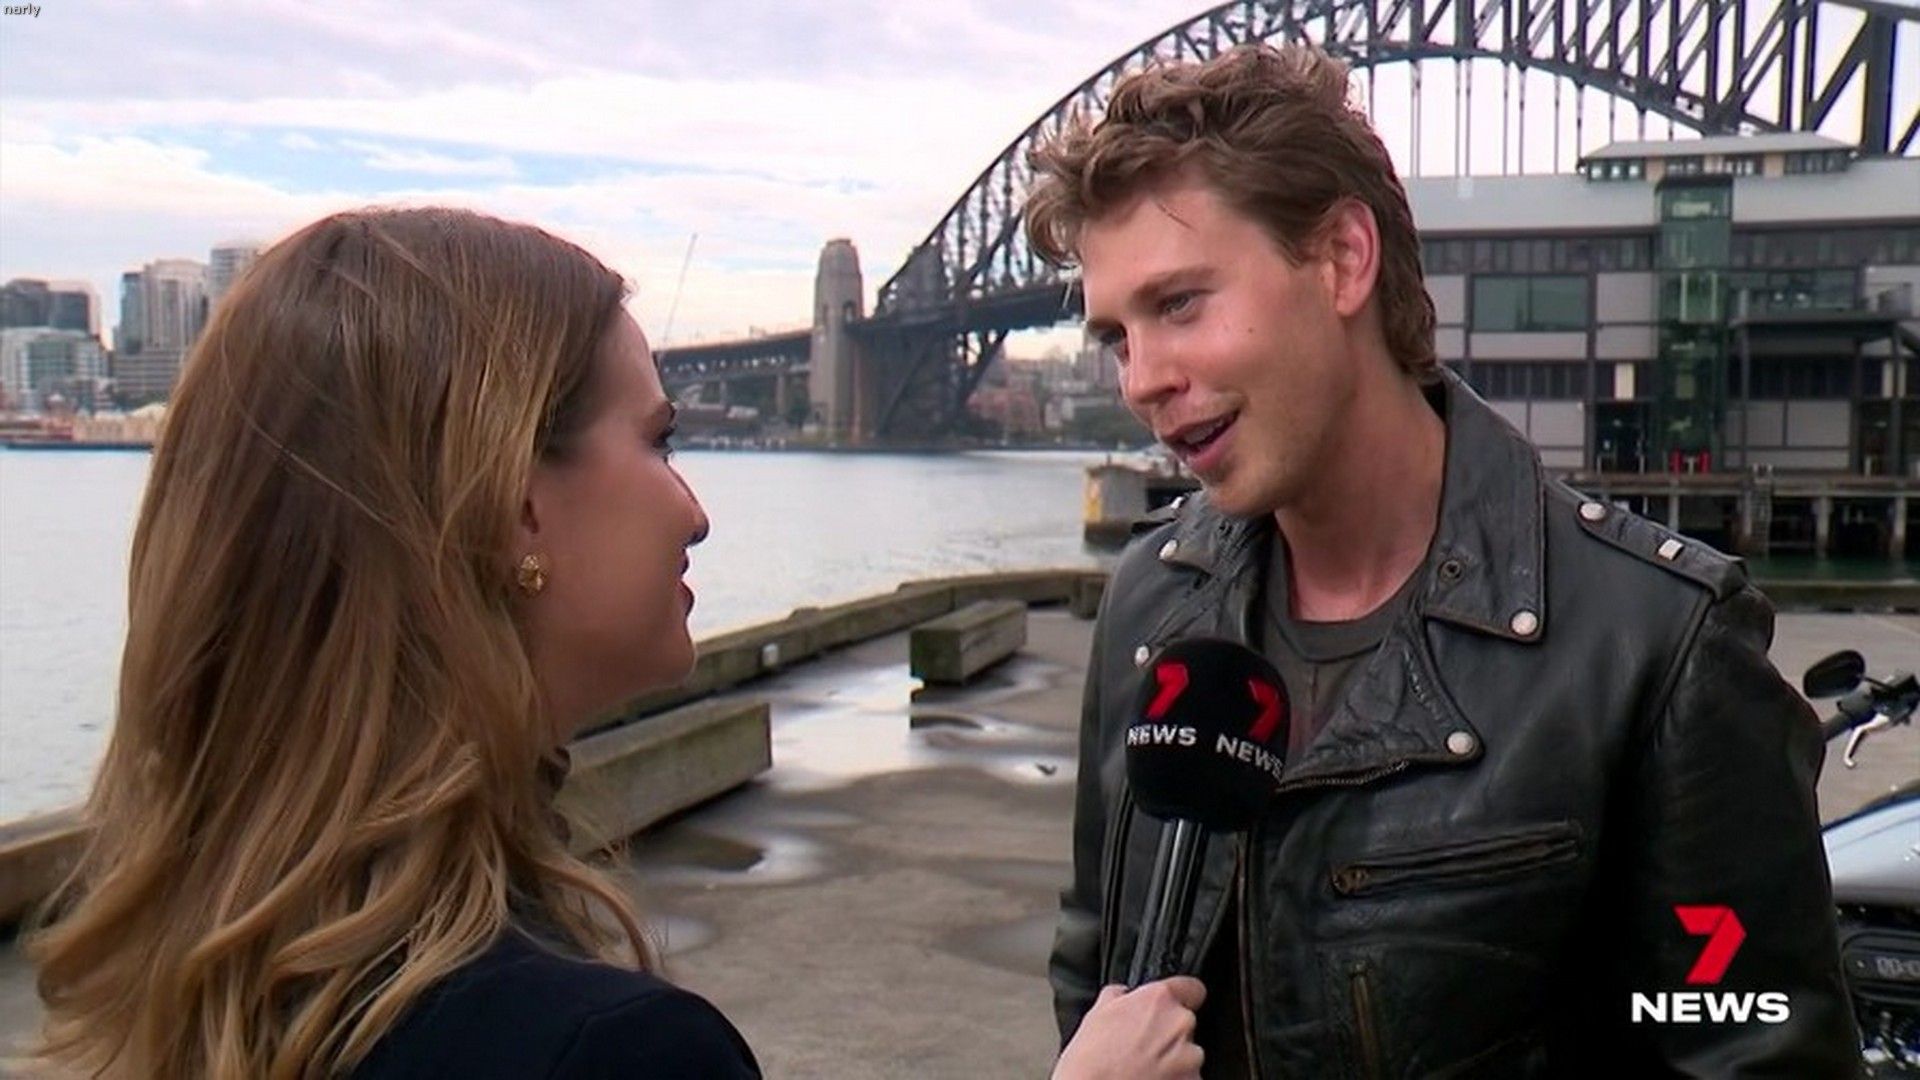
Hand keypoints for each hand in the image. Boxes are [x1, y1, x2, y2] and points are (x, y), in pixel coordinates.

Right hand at [1052, 977, 1206, 1079]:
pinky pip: (1189, 1077)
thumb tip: (1123, 995)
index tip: (1176, 1005)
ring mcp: (1190, 1056)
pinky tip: (1149, 1079)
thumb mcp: (1097, 1013)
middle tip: (1143, 1046)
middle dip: (1169, 1034)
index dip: (1184, 997)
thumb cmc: (1092, 1059)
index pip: (1192, 988)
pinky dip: (1175, 1079)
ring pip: (1189, 1054)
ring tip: (1144, 1068)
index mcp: (1159, 999)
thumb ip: (1119, 996)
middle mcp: (1180, 1023)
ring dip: (1173, 1059)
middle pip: (1185, 1024)